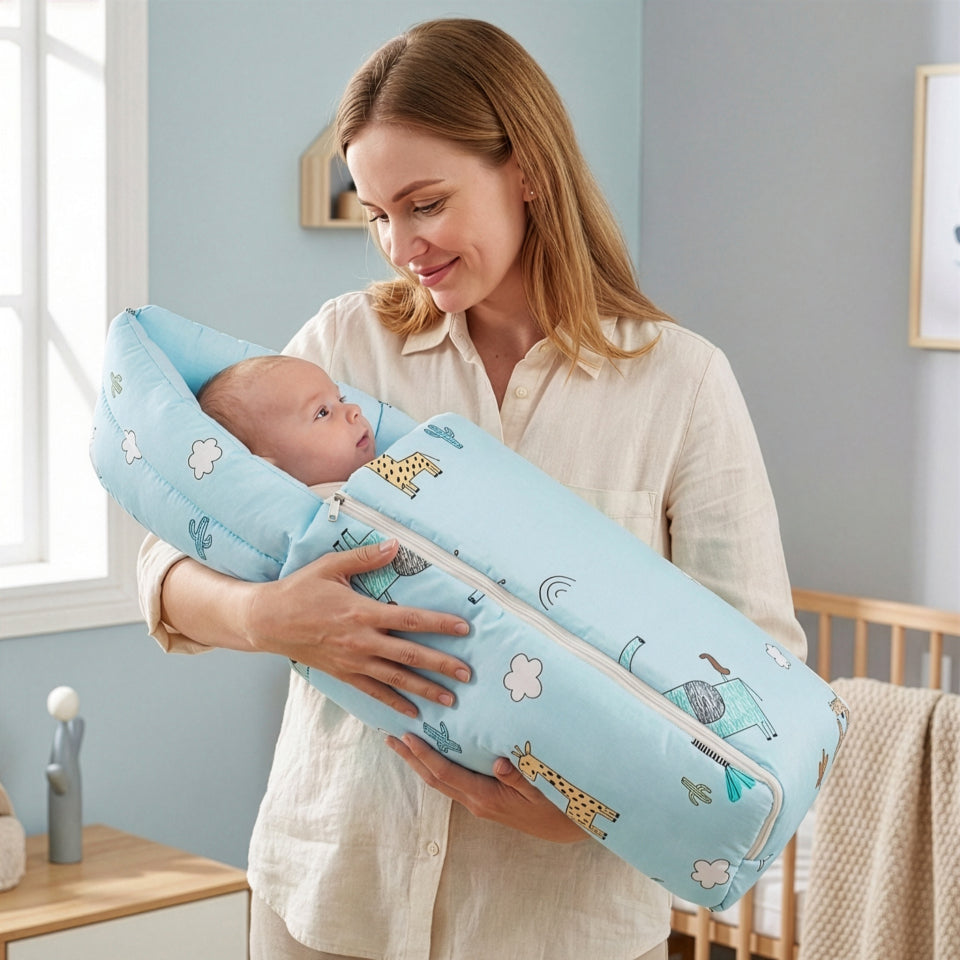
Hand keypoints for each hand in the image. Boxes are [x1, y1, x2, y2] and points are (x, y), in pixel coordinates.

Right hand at [243, 539, 471, 717]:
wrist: (267, 620)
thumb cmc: (299, 590)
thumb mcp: (330, 566)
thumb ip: (365, 558)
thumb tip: (395, 545)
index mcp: (362, 612)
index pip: (410, 619)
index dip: (440, 625)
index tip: (464, 629)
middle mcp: (361, 641)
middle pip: (410, 655)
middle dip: (442, 665)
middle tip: (468, 674)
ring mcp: (352, 661)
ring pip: (396, 679)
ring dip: (425, 689)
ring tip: (451, 698)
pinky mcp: (343, 674)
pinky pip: (373, 691)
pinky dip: (394, 702)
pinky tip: (413, 712)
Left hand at [386, 733, 586, 843]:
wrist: (567, 829)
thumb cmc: (556, 805)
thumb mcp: (542, 789)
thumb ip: (520, 776)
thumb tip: (499, 763)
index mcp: (485, 797)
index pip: (446, 773)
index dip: (424, 755)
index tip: (406, 737)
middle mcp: (476, 802)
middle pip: (434, 779)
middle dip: (411, 759)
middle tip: (390, 737)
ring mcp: (479, 804)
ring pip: (441, 782)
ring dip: (421, 763)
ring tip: (404, 744)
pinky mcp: (485, 802)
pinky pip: (454, 783)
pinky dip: (438, 768)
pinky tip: (435, 756)